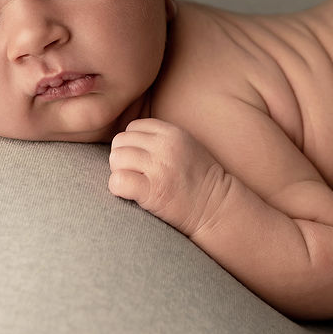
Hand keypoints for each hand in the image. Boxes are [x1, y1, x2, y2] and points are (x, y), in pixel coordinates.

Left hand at [109, 118, 229, 236]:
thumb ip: (162, 137)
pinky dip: (118, 189)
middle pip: (120, 141)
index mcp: (172, 133)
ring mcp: (158, 168)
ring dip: (119, 172)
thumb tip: (131, 138)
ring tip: (134, 183)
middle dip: (122, 158)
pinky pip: (118, 181)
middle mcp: (164, 146)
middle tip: (134, 173)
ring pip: (116, 159)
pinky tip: (131, 194)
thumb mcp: (186, 144)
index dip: (131, 143)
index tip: (139, 159)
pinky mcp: (152, 191)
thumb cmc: (200, 178)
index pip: (133, 127)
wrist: (216, 206)